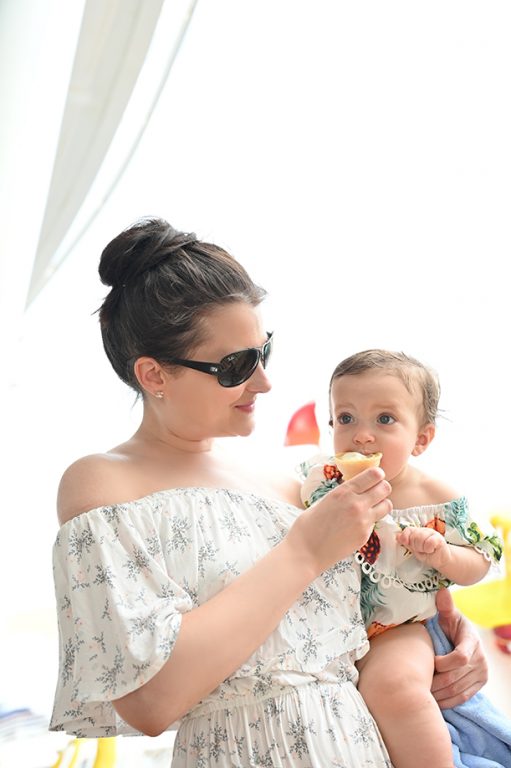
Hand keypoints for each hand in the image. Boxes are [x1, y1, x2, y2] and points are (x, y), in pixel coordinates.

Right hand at [289, 467, 391, 575]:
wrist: (306, 551)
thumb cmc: (309, 525)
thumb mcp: (325, 500)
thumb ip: (343, 493)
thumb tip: (356, 488)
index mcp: (344, 491)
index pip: (374, 474)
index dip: (377, 474)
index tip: (374, 477)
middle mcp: (356, 504)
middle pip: (385, 488)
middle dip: (382, 488)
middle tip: (374, 492)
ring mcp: (363, 521)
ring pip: (387, 505)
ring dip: (381, 504)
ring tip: (371, 508)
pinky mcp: (365, 536)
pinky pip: (376, 522)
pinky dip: (371, 521)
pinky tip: (358, 524)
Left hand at [396, 526, 449, 570]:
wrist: (441, 560)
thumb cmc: (428, 554)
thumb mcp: (415, 549)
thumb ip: (407, 543)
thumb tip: (397, 536)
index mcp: (417, 532)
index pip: (408, 530)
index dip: (405, 536)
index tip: (406, 543)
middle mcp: (424, 530)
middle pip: (414, 535)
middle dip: (415, 546)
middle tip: (421, 550)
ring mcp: (432, 533)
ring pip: (421, 538)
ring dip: (422, 548)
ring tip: (427, 550)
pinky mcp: (439, 538)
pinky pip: (429, 542)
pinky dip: (429, 548)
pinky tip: (432, 550)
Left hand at [431, 588, 487, 708]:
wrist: (462, 636)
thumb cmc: (450, 623)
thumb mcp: (448, 614)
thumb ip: (444, 606)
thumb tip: (441, 591)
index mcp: (472, 640)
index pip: (460, 657)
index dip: (443, 662)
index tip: (430, 661)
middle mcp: (480, 658)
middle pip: (455, 677)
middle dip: (435, 681)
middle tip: (417, 683)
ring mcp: (481, 673)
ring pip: (457, 690)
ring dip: (438, 694)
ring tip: (421, 692)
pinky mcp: (479, 684)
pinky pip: (462, 698)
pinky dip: (447, 701)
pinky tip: (433, 700)